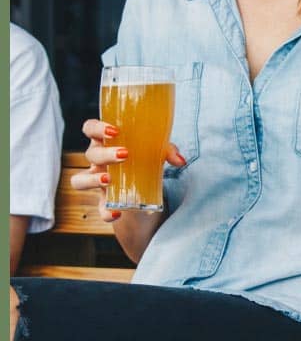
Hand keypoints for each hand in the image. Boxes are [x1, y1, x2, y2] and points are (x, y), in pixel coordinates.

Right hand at [70, 119, 185, 221]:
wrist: (144, 187)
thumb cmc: (144, 157)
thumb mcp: (156, 151)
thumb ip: (167, 151)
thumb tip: (180, 161)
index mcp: (107, 141)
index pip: (90, 128)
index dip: (96, 127)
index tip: (114, 130)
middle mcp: (98, 160)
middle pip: (91, 153)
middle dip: (105, 154)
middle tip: (124, 154)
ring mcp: (98, 180)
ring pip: (79, 180)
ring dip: (92, 179)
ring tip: (109, 179)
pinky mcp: (104, 200)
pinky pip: (98, 208)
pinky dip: (105, 212)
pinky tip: (116, 213)